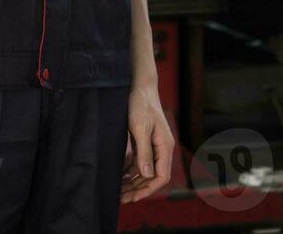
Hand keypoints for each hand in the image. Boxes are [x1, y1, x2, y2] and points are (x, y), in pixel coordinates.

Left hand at [121, 84, 173, 202]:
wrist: (139, 85)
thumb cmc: (140, 104)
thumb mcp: (140, 128)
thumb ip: (144, 152)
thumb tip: (148, 175)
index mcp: (165, 146)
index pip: (161, 176)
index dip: (147, 190)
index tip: (132, 198)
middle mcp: (161, 148)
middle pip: (152, 176)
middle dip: (138, 188)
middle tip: (120, 198)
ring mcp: (153, 145)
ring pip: (145, 170)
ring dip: (133, 181)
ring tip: (117, 190)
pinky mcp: (144, 141)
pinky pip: (139, 161)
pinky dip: (130, 170)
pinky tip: (119, 175)